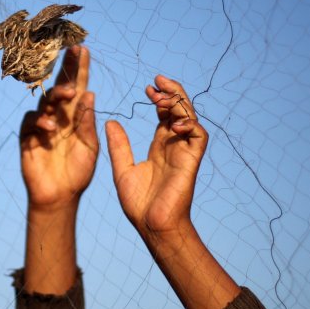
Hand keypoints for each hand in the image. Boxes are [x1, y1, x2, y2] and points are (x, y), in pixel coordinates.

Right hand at [19, 46, 97, 211]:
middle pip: (60, 86)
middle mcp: (58, 115)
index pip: (78, 87)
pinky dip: (41, 120)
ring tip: (68, 94)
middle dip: (66, 68)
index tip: (83, 48)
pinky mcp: (28, 136)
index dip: (80, 68)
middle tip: (74, 53)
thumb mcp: (89, 146)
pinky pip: (31, 120)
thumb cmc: (78, 172)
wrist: (60, 196)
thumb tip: (90, 94)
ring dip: (56, 94)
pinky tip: (50, 127)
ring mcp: (42, 124)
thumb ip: (87, 122)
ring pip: (45, 100)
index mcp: (75, 116)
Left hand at [105, 75, 207, 237]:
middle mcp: (175, 146)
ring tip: (162, 97)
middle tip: (157, 82)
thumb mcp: (122, 169)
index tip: (148, 89)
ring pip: (191, 118)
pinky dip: (189, 124)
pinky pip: (199, 136)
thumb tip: (110, 122)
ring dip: (180, 103)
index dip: (160, 98)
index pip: (165, 115)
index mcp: (160, 147)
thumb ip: (119, 146)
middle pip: (180, 111)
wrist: (151, 226)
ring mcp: (185, 152)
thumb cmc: (138, 204)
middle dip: (172, 93)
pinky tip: (172, 123)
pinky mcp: (192, 161)